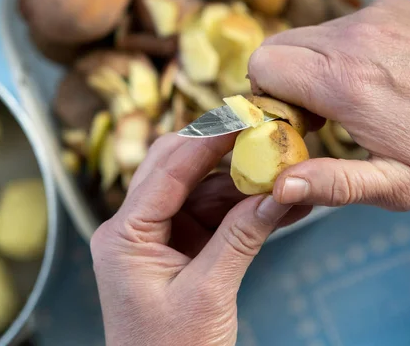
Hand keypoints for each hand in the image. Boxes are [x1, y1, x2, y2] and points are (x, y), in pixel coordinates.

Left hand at [90, 133, 310, 345]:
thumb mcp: (208, 294)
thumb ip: (242, 237)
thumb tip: (279, 191)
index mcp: (123, 236)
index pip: (165, 171)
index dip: (207, 140)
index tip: (242, 115)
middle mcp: (132, 229)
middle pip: (175, 169)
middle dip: (220, 151)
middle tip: (260, 132)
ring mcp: (155, 237)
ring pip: (198, 192)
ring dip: (240, 185)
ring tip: (286, 175)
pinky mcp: (176, 249)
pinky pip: (208, 218)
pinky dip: (241, 211)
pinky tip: (277, 204)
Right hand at [248, 0, 409, 210]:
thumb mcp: (397, 184)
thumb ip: (333, 185)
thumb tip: (279, 187)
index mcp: (345, 83)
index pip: (263, 65)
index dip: (266, 96)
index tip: (293, 122)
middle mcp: (353, 38)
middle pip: (275, 46)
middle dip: (281, 81)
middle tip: (315, 112)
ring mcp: (373, 16)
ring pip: (304, 35)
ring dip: (310, 65)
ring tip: (347, 95)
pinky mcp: (389, 7)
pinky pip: (338, 25)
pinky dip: (339, 49)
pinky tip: (371, 74)